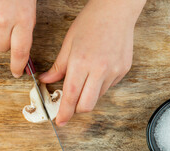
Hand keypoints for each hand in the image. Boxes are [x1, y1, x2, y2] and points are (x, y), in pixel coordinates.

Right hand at [0, 0, 36, 77]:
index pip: (21, 52)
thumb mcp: (29, 3)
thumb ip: (26, 22)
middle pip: (2, 46)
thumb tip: (23, 41)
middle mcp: (4, 20)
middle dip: (5, 39)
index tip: (17, 72)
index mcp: (23, 18)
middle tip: (8, 22)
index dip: (18, 65)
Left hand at [39, 0, 145, 125]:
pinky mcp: (123, 71)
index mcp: (81, 62)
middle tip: (68, 106)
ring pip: (97, 98)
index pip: (70, 96)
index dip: (64, 112)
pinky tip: (96, 72)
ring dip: (86, 96)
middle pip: (86, 105)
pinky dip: (98, 86)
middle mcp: (99, 70)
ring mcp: (114, 71)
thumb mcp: (68, 44)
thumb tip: (46, 80)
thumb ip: (58, 67)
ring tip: (83, 79)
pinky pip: (108, 87)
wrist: (116, 11)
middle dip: (75, 110)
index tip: (60, 121)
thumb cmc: (90, 23)